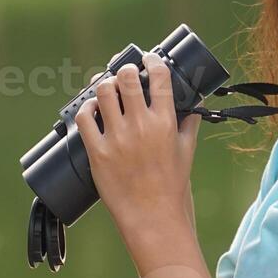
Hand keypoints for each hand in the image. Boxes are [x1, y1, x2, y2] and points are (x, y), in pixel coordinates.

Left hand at [76, 53, 202, 244]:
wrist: (153, 218)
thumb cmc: (172, 187)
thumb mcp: (186, 152)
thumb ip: (188, 124)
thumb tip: (194, 104)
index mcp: (165, 124)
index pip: (159, 77)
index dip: (152, 61)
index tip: (148, 59)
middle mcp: (140, 127)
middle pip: (126, 79)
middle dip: (125, 70)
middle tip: (124, 73)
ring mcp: (116, 139)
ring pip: (102, 93)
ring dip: (104, 85)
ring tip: (107, 88)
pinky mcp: (97, 153)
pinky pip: (84, 118)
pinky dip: (86, 108)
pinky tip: (91, 108)